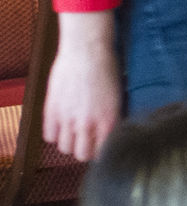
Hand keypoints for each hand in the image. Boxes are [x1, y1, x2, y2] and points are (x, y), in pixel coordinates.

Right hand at [43, 12, 121, 161]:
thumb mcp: (117, 95)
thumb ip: (112, 117)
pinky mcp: (51, 110)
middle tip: (86, 140)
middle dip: (85, 149)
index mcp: (109, 121)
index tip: (100, 146)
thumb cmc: (107, 68)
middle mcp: (88, 124)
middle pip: (82, 155)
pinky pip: (49, 136)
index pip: (104, 152)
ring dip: (69, 142)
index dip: (101, 150)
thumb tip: (111, 132)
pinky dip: (54, 133)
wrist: (87, 50)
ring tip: (73, 131)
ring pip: (65, 148)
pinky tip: (61, 123)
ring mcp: (68, 118)